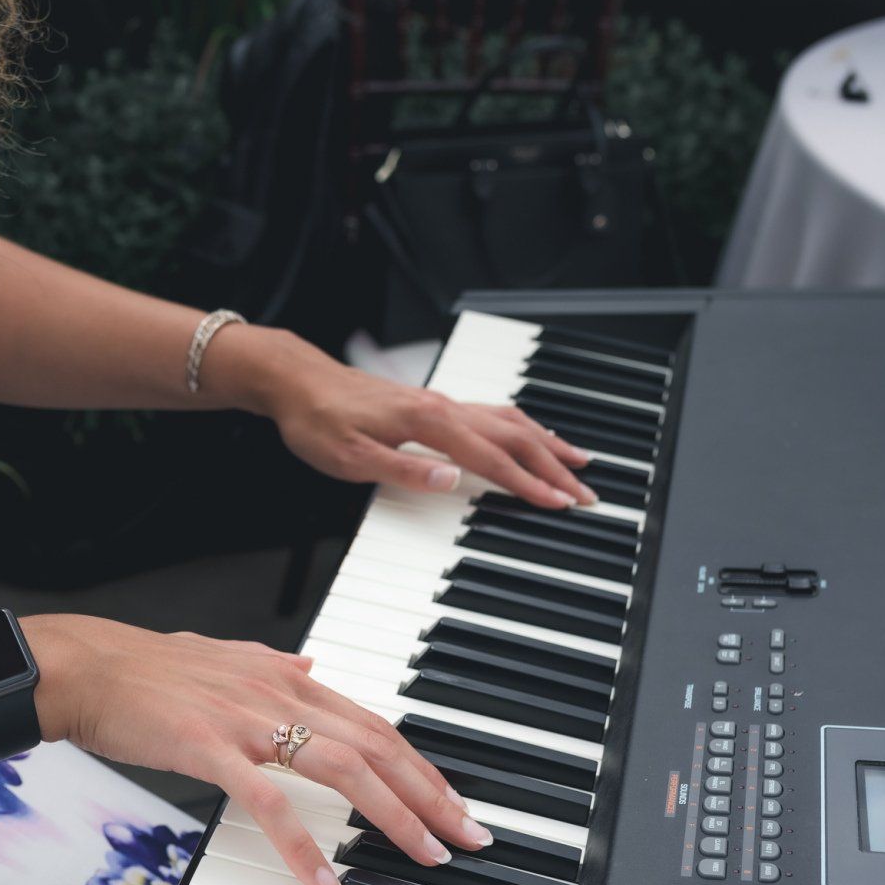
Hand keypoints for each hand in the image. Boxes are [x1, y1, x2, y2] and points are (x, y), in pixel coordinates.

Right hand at [26, 614, 493, 884]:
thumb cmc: (142, 669)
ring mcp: (246, 720)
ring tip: (423, 855)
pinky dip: (302, 844)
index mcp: (283, 677)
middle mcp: (277, 692)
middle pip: (375, 746)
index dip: (419, 764)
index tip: (452, 802)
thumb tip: (310, 664)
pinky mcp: (209, 747)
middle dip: (429, 794)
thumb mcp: (219, 653)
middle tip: (465, 838)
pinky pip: (268, 802)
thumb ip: (270, 662)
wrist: (82, 667)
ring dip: (391, 816)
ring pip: (341, 768)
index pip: (372, 723)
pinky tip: (325, 879)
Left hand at [210, 326, 596, 507]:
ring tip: (578, 461)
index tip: (559, 503)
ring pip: (508, 420)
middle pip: (513, 437)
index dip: (527, 483)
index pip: (490, 459)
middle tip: (587, 493)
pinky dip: (522, 427)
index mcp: (427, 423)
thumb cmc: (317, 420)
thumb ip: (402, 471)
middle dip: (554, 466)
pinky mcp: (433, 403)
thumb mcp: (348, 458)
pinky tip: (531, 435)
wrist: (296, 381)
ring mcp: (440, 402)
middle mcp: (442, 407)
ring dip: (546, 442)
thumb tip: (451, 481)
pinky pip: (491, 413)